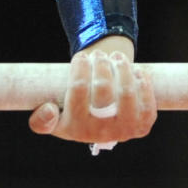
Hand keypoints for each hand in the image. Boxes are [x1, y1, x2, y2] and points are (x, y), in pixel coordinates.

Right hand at [28, 49, 155, 148]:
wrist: (99, 125)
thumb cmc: (72, 115)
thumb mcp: (52, 121)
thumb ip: (40, 121)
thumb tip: (48, 109)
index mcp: (76, 129)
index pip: (78, 91)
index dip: (80, 68)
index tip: (80, 56)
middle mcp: (101, 133)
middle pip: (103, 89)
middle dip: (101, 65)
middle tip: (98, 54)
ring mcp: (125, 130)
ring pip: (127, 93)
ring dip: (122, 68)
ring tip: (116, 57)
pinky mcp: (142, 125)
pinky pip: (147, 101)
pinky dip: (142, 81)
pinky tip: (134, 70)